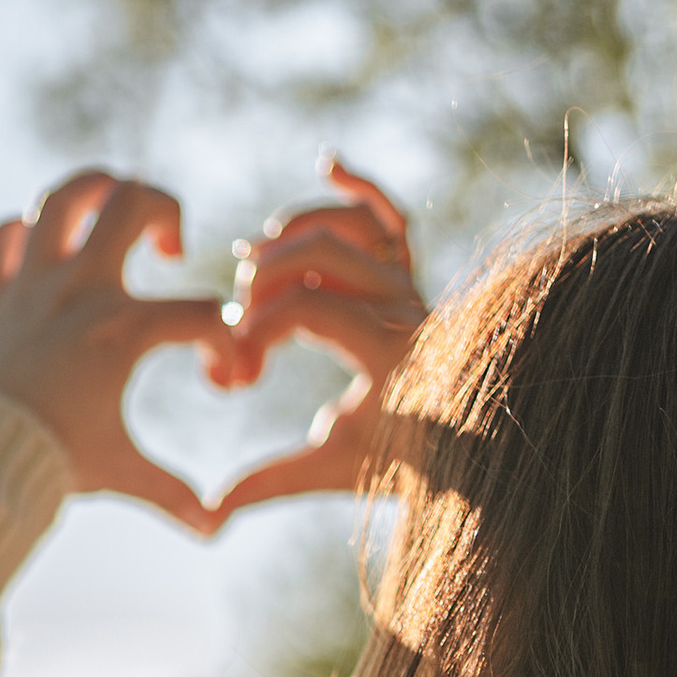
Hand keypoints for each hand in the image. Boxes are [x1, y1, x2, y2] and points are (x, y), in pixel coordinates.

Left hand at [0, 170, 234, 533]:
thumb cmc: (45, 464)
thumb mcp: (117, 473)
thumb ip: (169, 493)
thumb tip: (211, 530)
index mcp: (122, 330)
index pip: (201, 313)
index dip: (226, 342)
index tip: (220, 379)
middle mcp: (77, 291)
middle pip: (134, 201)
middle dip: (165, 209)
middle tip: (169, 249)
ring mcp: (27, 286)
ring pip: (63, 197)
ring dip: (94, 190)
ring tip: (110, 211)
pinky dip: (18, 235)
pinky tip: (36, 252)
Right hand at [214, 161, 426, 517]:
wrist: (465, 444)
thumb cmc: (397, 460)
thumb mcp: (332, 469)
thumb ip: (271, 481)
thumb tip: (211, 513)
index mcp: (390, 353)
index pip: (309, 311)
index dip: (259, 330)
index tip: (235, 369)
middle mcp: (406, 306)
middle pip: (322, 255)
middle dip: (265, 279)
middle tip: (235, 316)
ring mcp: (410, 284)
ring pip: (345, 228)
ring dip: (290, 238)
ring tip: (249, 267)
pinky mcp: (411, 272)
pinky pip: (390, 215)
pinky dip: (361, 187)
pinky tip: (329, 164)